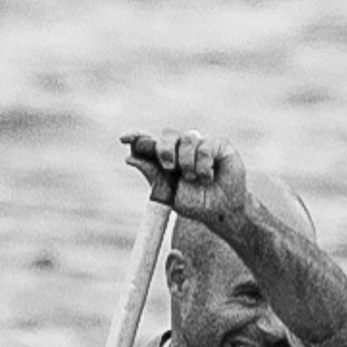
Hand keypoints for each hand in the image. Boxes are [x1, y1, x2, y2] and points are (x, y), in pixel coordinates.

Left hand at [121, 129, 249, 227]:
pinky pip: (205, 146)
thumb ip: (153, 175)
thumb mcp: (170, 193)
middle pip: (166, 135)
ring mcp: (201, 144)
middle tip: (169, 166)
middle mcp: (182, 147)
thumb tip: (129, 157)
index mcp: (167, 157)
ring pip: (186, 139)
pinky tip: (208, 176)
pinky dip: (203, 164)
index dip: (137, 137)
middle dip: (164, 149)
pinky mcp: (219, 145)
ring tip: (195, 179)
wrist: (222, 212)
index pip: (149, 142)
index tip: (124, 139)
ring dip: (188, 162)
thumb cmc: (197, 204)